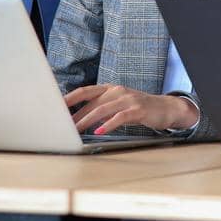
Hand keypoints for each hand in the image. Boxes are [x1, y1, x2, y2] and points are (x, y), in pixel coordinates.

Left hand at [64, 85, 197, 134]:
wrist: (166, 108)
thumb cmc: (138, 108)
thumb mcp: (118, 105)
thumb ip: (101, 109)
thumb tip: (78, 119)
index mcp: (109, 89)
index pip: (85, 91)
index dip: (69, 98)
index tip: (55, 106)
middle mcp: (117, 91)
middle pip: (91, 102)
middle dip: (76, 115)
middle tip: (63, 126)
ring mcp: (127, 99)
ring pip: (103, 109)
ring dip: (87, 120)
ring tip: (76, 130)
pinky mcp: (137, 109)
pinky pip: (119, 117)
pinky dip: (108, 124)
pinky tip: (99, 131)